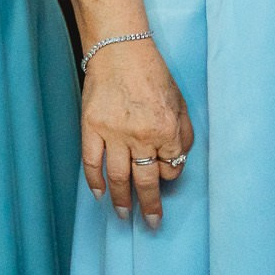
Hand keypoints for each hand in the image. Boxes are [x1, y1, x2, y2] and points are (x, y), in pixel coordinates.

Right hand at [81, 39, 192, 227]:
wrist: (119, 50)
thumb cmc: (153, 74)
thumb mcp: (181, 103)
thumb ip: (183, 134)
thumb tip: (175, 161)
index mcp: (167, 130)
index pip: (172, 167)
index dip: (169, 175)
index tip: (163, 177)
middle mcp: (141, 136)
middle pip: (146, 181)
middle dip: (150, 206)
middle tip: (151, 223)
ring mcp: (113, 132)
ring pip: (118, 176)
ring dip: (122, 200)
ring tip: (124, 216)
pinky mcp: (91, 126)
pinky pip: (92, 160)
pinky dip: (94, 180)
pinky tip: (99, 194)